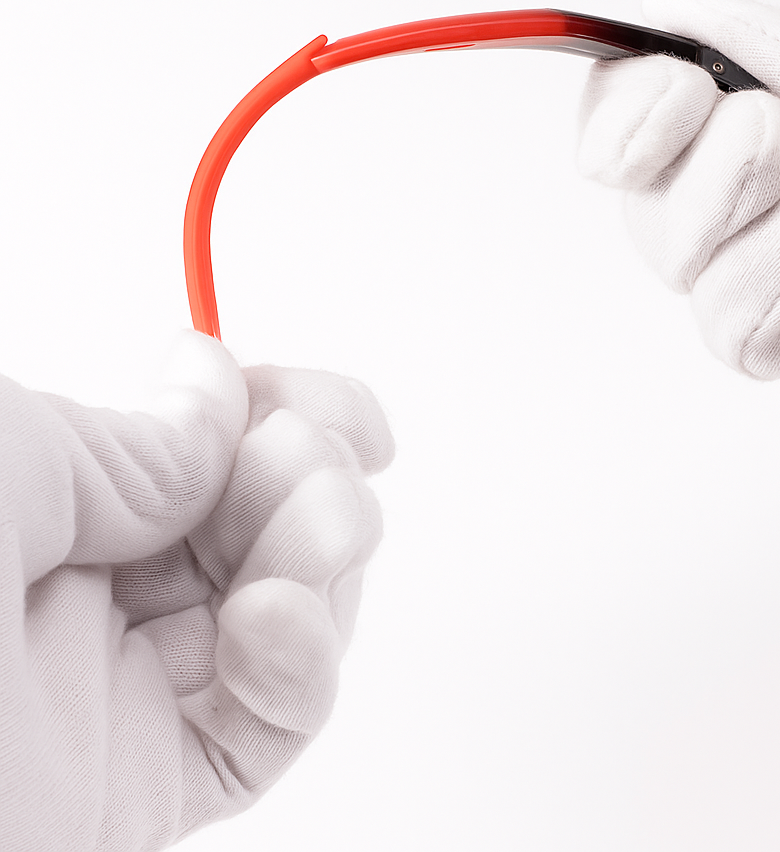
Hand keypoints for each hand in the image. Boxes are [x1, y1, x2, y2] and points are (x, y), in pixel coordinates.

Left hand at [0, 331, 392, 849]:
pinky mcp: (149, 787)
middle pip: (262, 520)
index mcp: (43, 502)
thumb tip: (218, 391)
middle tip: (305, 460)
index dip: (284, 411)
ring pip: (290, 608)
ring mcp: (124, 688)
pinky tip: (274, 629)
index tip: (337, 408)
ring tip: (312, 534)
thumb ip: (122, 438)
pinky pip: (272, 721)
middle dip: (316, 475)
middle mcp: (89, 588)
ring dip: (328, 559)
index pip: (198, 444)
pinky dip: (305, 667)